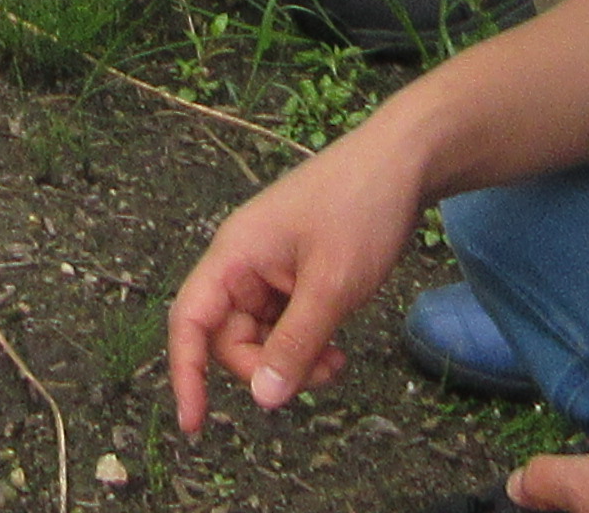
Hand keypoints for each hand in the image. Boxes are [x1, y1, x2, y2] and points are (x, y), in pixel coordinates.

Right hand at [163, 124, 424, 430]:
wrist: (403, 162)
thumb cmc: (360, 211)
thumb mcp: (331, 286)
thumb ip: (294, 344)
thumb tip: (262, 400)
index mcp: (234, 256)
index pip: (190, 321)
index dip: (185, 373)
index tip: (195, 425)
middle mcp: (242, 262)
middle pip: (228, 337)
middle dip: (267, 368)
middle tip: (320, 376)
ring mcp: (268, 268)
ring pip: (260, 336)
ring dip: (292, 360)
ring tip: (338, 363)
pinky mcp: (293, 273)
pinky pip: (283, 324)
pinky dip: (306, 344)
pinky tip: (338, 348)